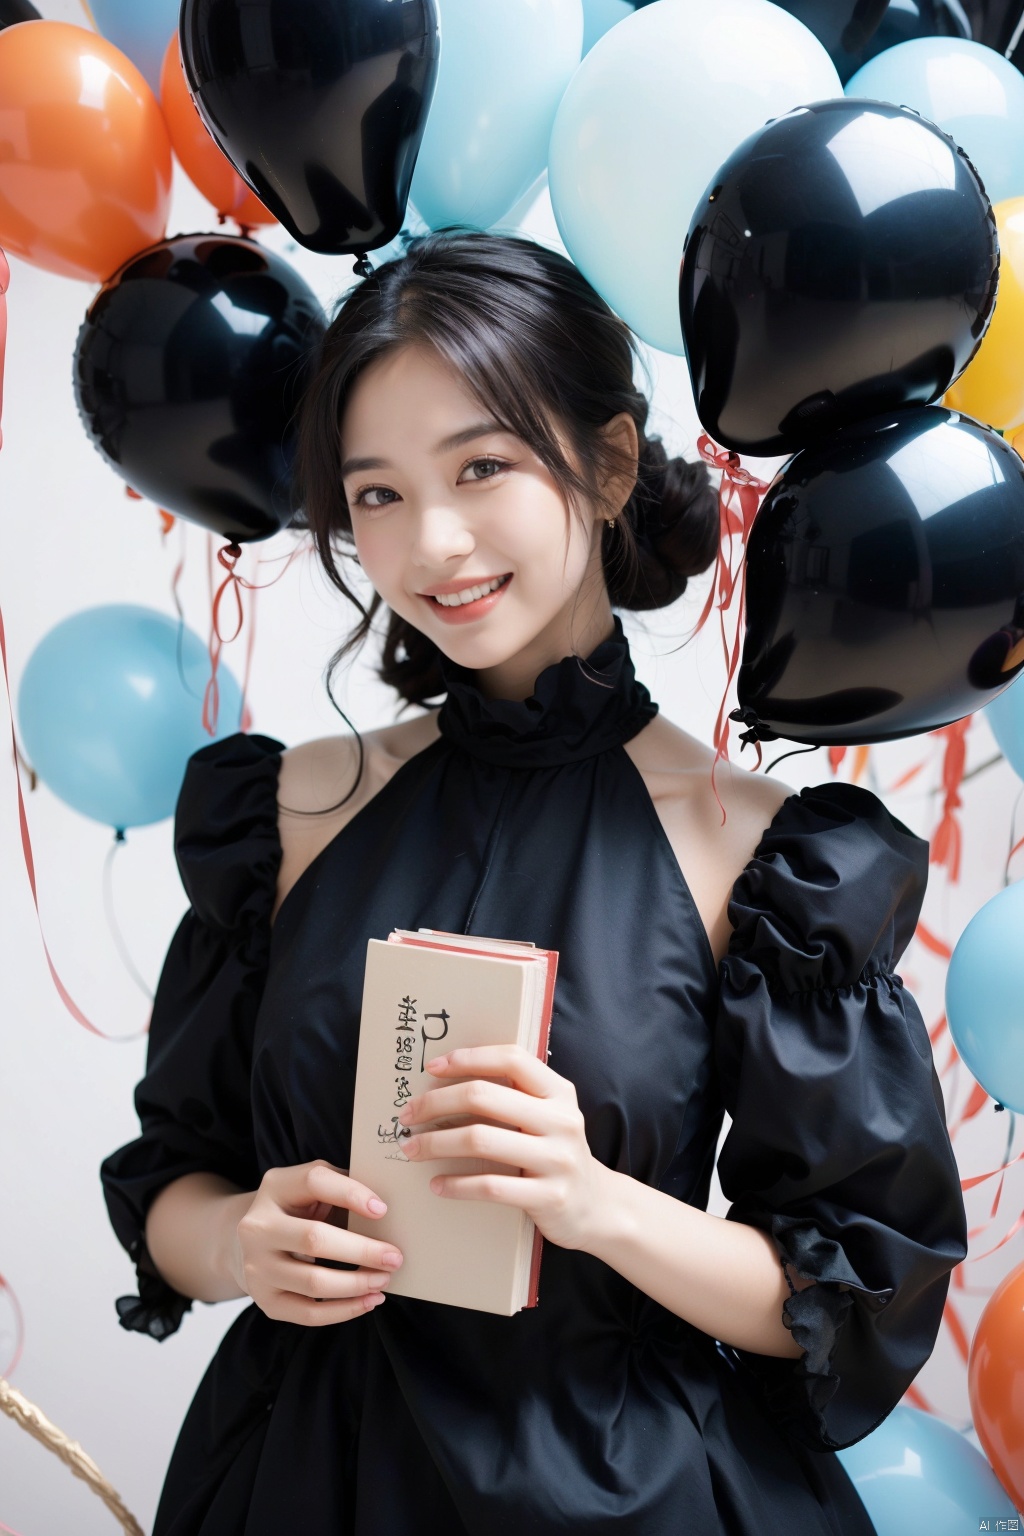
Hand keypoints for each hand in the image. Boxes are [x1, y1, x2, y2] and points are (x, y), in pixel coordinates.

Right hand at [232, 1160, 403, 1325]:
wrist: (252, 1240)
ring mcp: (257, 1266)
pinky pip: (308, 1313)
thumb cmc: (298, 1208)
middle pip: (314, 1239)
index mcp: (275, 1187)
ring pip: (313, 1282)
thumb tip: (384, 1207)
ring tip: (384, 1280)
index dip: (351, 1194)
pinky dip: (344, 1310)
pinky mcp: (264, 1299)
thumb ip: (342, 1187)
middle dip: (362, 1251)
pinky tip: (369, 1300)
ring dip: (356, 1284)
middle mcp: (258, 1227)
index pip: (314, 1182)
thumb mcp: (312, 1187)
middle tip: (395, 1258)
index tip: (382, 1210)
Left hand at [397, 1045, 610, 1251]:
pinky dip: (456, 1184)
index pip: (511, 1059)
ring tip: (411, 1149)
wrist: (596, 1206)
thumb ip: (514, 1096)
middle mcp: (561, 1120)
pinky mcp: (549, 1197)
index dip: (468, 1058)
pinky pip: (490, 1186)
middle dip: (436, 1102)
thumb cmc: (555, 1153)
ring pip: (480, 1140)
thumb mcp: (547, 1116)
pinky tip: (437, 1184)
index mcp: (558, 1092)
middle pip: (484, 1096)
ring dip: (435, 1143)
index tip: (432, 1068)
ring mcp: (557, 1159)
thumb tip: (446, 1080)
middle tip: (407, 1115)